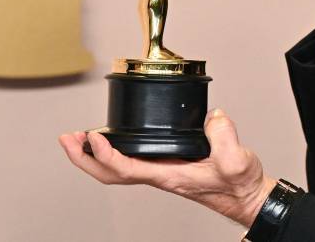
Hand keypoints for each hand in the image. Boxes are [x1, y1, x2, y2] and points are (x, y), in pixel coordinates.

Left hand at [59, 109, 277, 227]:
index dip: (105, 154)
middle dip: (83, 158)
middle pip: (109, 174)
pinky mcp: (166, 165)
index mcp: (168, 176)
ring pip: (115, 168)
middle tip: (67, 138)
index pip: (126, 169)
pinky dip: (111, 150)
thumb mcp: (237, 160)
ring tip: (78, 137)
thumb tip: (213, 117)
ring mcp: (160, 171)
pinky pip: (129, 161)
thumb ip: (225, 138)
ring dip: (92, 155)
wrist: (247, 196)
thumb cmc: (239, 185)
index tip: (92, 136)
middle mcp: (159, 175)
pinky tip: (111, 139)